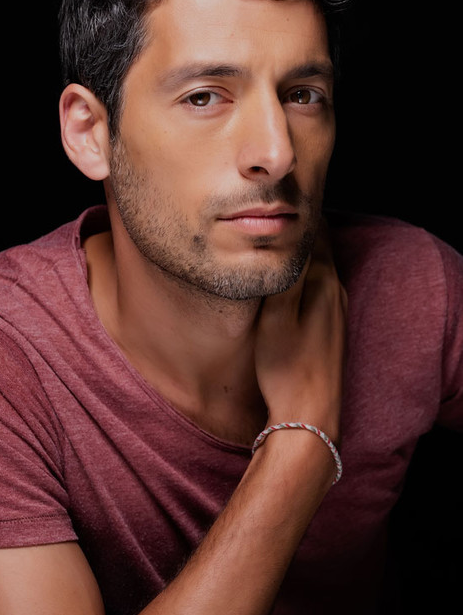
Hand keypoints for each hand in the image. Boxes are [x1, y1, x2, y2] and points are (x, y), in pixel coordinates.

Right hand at [254, 220, 346, 442]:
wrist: (311, 415)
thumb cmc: (287, 368)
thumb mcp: (276, 318)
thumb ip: (285, 276)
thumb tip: (290, 237)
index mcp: (323, 283)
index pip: (315, 232)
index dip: (299, 213)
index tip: (281, 199)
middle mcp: (336, 291)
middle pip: (321, 246)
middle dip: (301, 229)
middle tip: (276, 212)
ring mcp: (337, 309)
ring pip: (321, 266)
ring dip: (304, 251)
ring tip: (280, 238)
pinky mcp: (333, 326)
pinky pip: (322, 285)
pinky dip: (308, 272)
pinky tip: (293, 278)